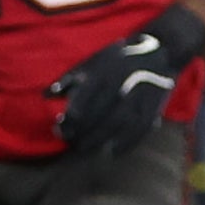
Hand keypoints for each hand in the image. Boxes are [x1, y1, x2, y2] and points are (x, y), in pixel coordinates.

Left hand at [51, 4, 204, 155]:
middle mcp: (121, 84)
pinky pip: (139, 129)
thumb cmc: (116, 60)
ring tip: (86, 149)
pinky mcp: (153, 106)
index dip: (71, 115)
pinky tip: (112, 152)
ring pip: (117, 123)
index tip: (61, 125)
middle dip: (82, 131)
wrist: (158, 52)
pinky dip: (125, 143)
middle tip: (71, 143)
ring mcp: (139, 96)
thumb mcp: (91, 63)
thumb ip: (69, 79)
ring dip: (99, 139)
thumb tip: (46, 94)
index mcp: (104, 72)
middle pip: (99, 114)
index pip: (83, 98)